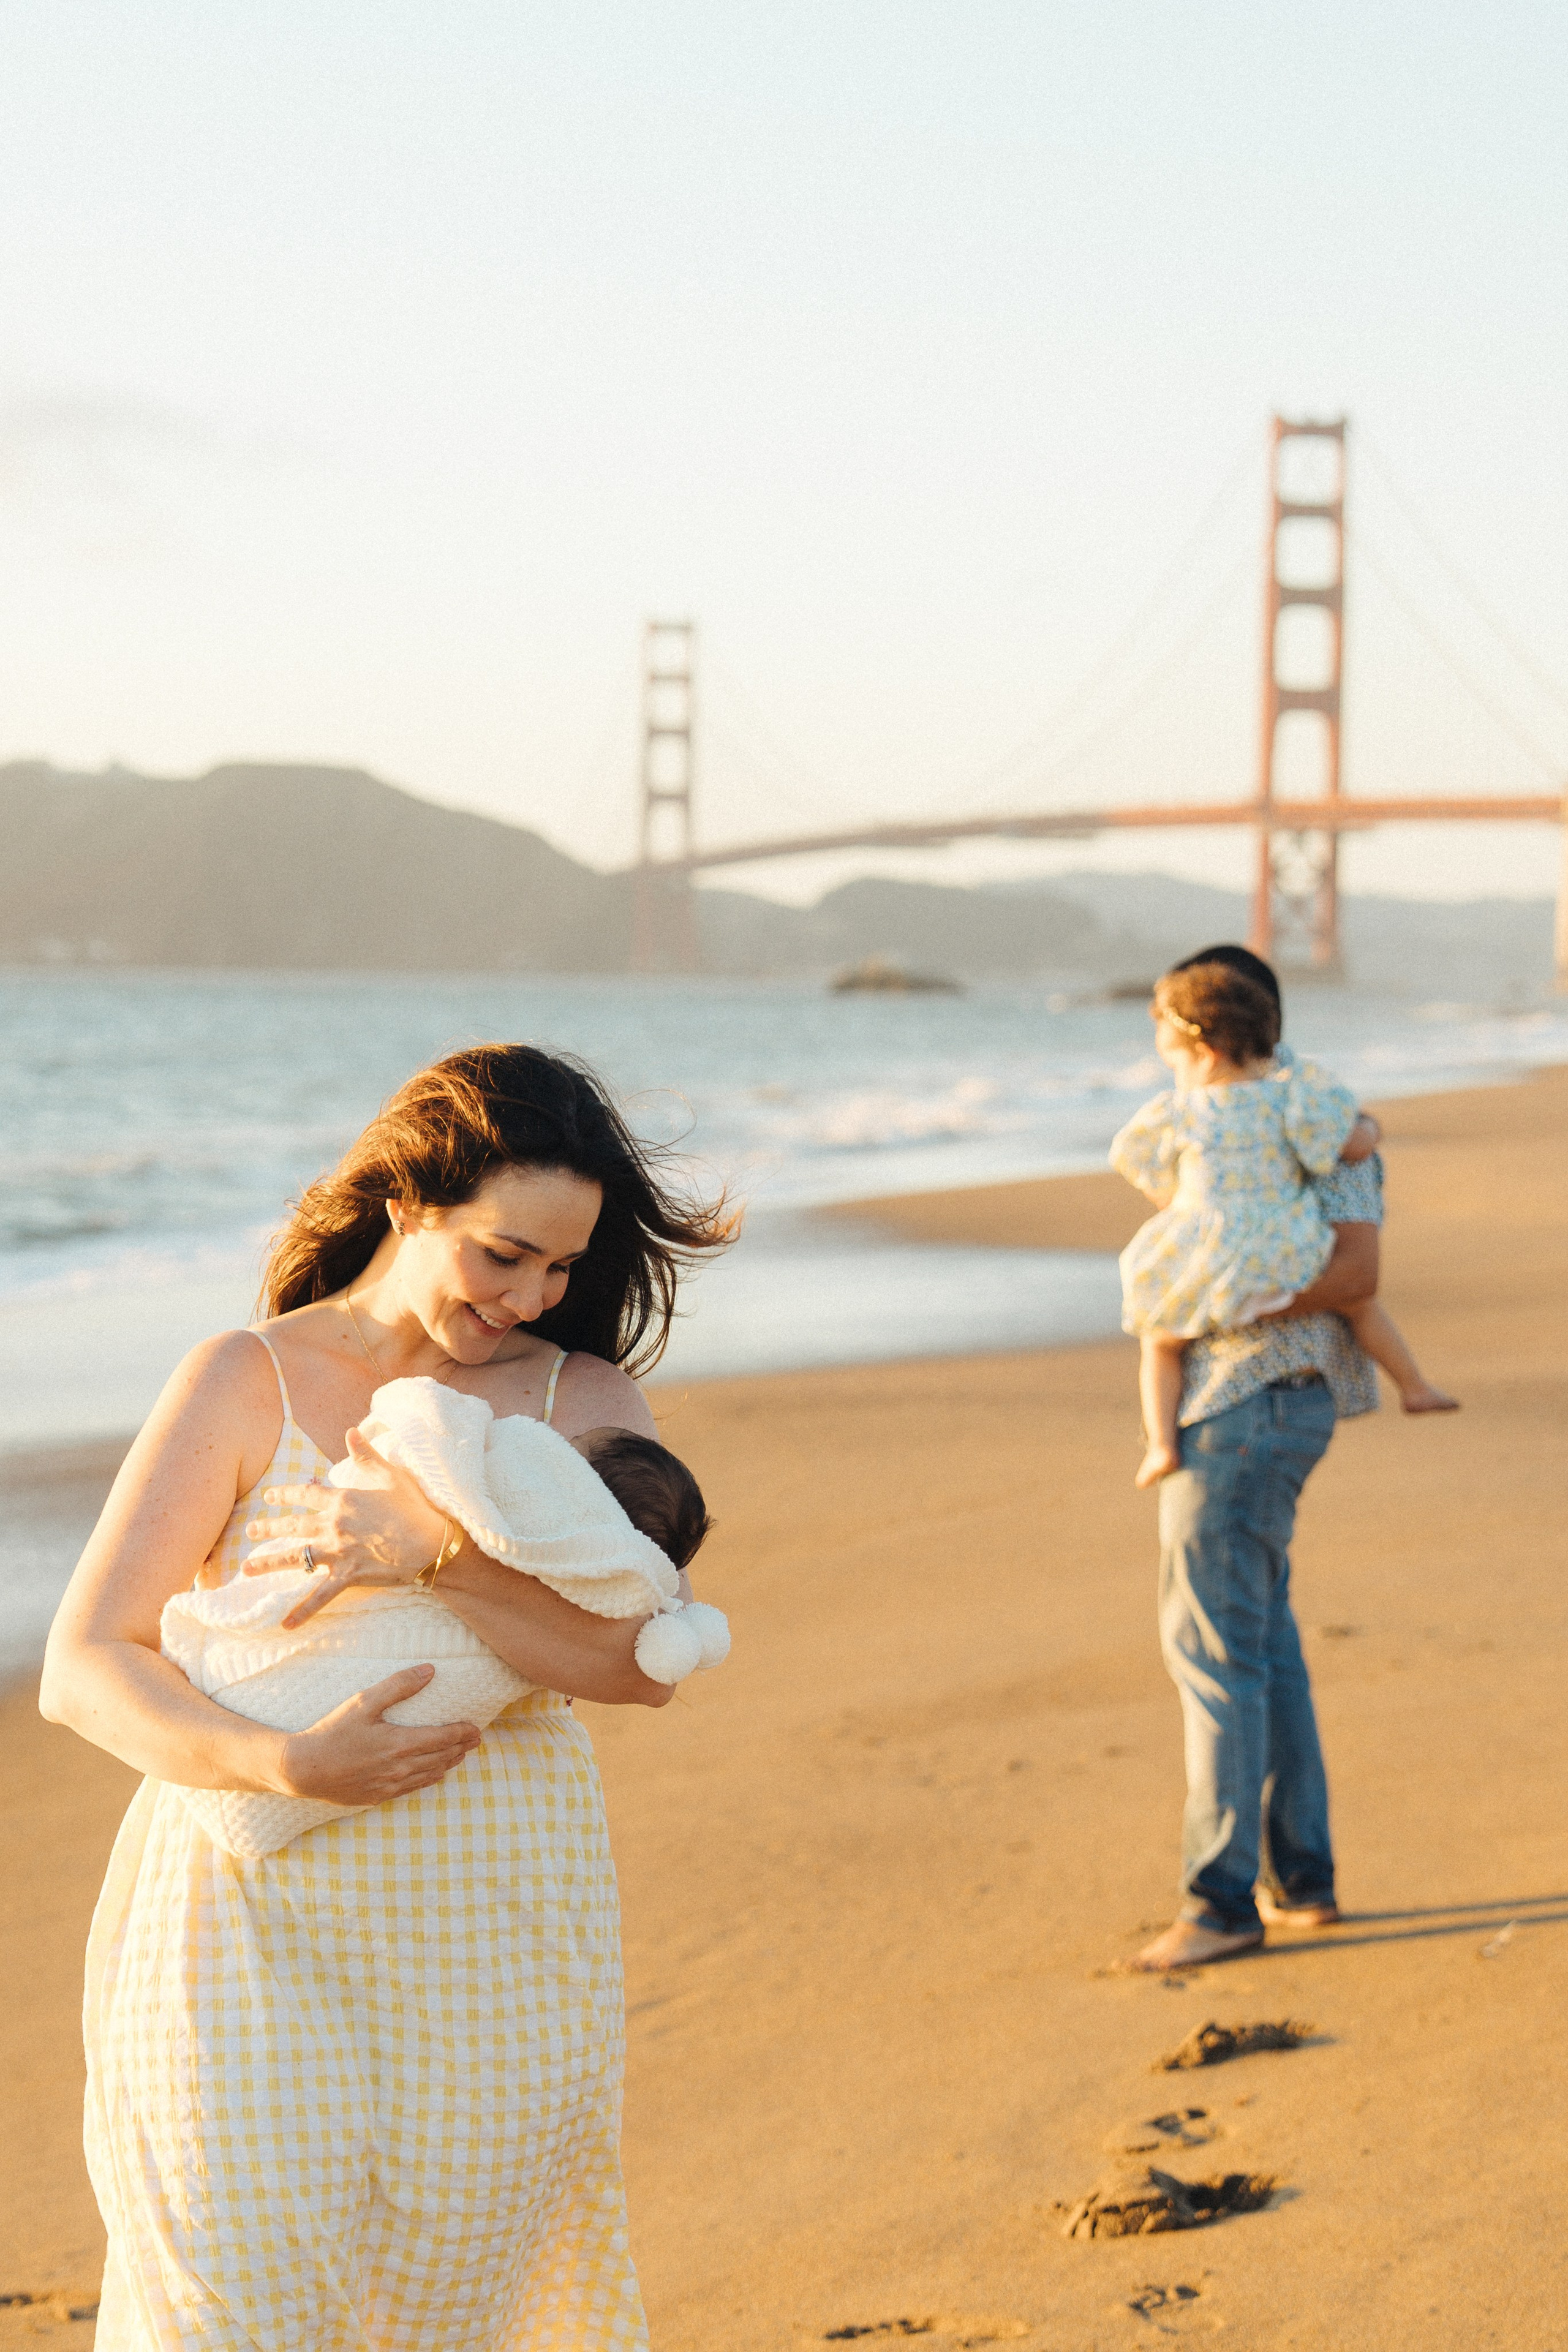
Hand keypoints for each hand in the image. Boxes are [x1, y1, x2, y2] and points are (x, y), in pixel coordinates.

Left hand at [243, 1429, 448, 1628]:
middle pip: (293, 1526)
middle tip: (250, 1532)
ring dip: (269, 1563)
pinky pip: (320, 1596)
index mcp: (341, 1499)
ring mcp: (338, 1553)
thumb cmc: (413, 1506)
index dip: (286, 1494)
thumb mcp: (390, 1474)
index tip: (269, 1496)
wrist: (430, 1543)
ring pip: (296, 1558)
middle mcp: (333, 1526)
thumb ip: (366, 1454)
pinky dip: (303, 1612)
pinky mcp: (347, 1576)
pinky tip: (285, 1625)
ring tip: (246, 1569)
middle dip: (269, 1528)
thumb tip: (351, 1431)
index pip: (305, 1494)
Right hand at [277, 1666, 480, 1805]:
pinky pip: (413, 1788)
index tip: (476, 1728)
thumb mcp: (364, 1702)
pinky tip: (433, 1774)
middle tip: (475, 1740)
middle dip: (461, 1748)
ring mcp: (390, 1785)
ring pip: (430, 1774)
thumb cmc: (333, 1731)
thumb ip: (399, 1685)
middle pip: (442, 1757)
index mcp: (401, 1744)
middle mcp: (401, 1768)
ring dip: (448, 1763)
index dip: (463, 1733)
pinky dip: (429, 1778)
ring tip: (460, 1755)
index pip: (444, 1738)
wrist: (305, 1769)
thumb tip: (430, 1670)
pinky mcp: (379, 1796)